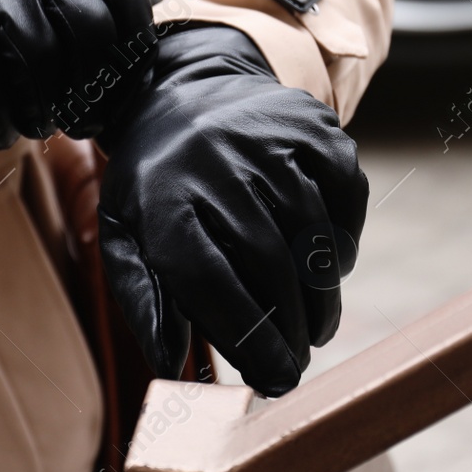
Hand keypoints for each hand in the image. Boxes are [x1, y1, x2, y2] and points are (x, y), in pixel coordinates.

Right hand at [0, 0, 154, 149]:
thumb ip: (84, 5)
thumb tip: (139, 73)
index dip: (134, 48)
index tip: (122, 89)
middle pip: (90, 32)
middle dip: (95, 90)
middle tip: (86, 123)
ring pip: (43, 65)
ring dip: (46, 113)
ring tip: (39, 127)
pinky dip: (1, 125)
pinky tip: (0, 130)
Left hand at [97, 25, 367, 396]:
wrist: (182, 92)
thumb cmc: (155, 185)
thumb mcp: (125, 237)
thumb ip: (144, 300)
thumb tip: (170, 364)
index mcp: (162, 198)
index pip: (210, 282)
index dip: (248, 338)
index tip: (276, 380)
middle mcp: (216, 162)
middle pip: (268, 262)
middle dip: (292, 327)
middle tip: (299, 360)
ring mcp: (268, 137)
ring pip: (313, 234)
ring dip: (323, 295)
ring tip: (318, 327)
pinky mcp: (312, 124)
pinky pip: (346, 194)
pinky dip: (345, 239)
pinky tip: (330, 264)